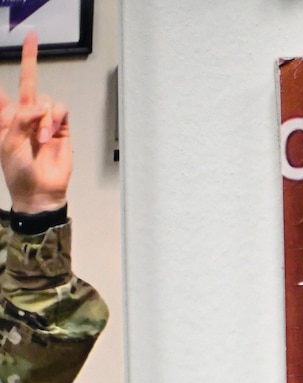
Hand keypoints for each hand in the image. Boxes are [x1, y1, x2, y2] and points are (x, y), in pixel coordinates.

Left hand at [0, 34, 67, 214]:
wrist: (40, 191)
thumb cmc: (18, 170)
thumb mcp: (9, 142)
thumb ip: (20, 120)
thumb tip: (38, 106)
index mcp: (7, 118)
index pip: (2, 94)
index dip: (0, 85)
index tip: (13, 50)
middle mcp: (26, 115)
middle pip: (28, 82)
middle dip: (29, 59)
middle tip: (32, 36)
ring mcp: (45, 121)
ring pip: (46, 100)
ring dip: (43, 117)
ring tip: (41, 138)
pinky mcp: (62, 128)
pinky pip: (60, 110)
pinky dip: (54, 119)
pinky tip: (49, 135)